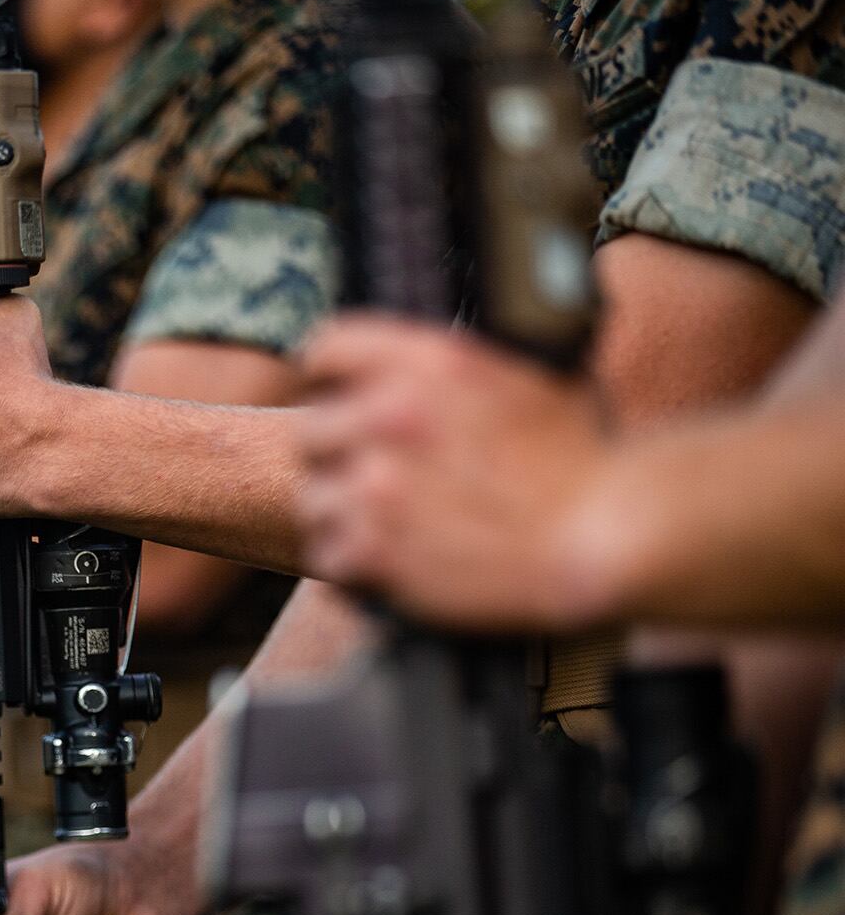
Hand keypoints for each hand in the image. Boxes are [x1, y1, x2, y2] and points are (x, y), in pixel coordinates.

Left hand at [298, 316, 616, 631]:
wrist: (603, 538)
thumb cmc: (582, 462)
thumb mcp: (528, 378)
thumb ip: (461, 367)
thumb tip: (423, 363)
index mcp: (430, 362)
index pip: (329, 348)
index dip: (328, 378)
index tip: (337, 399)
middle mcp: (392, 416)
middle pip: (311, 432)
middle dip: (339, 458)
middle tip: (372, 480)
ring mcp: (376, 484)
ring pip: (315, 500)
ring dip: (344, 517)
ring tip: (388, 530)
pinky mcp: (374, 549)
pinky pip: (329, 555)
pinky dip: (354, 566)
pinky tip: (388, 567)